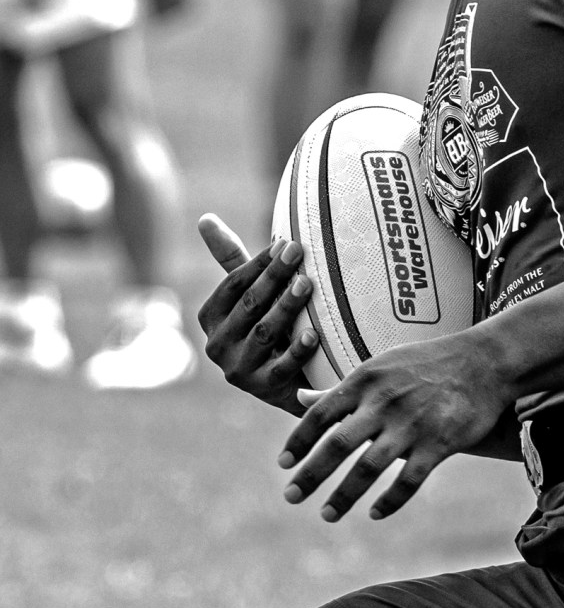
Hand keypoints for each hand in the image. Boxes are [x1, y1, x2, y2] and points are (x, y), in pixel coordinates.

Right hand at [197, 212, 319, 414]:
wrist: (289, 378)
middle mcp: (218, 345)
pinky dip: (297, 350)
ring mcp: (238, 369)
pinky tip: (314, 333)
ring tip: (307, 285)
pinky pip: (282, 367)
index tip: (285, 243)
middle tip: (298, 252)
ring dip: (286, 308)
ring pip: (265, 333)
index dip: (258, 263)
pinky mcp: (262, 389)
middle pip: (249, 305)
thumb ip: (230, 259)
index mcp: (211, 317)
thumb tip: (204, 218)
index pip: (234, 284)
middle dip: (274, 277)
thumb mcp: (248, 293)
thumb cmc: (268, 322)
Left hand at [277, 331, 510, 520]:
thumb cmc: (426, 364)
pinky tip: (374, 513)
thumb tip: (299, 398)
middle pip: (337, 445)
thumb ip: (340, 389)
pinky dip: (389, 501)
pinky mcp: (439, 443)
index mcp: (366, 380)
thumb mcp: (379, 367)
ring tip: (326, 514)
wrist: (484, 362)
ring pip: (368, 468)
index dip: (298, 441)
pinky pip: (408, 481)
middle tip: (290, 497)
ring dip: (343, 495)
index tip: (283, 465)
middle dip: (310, 475)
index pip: (321, 414)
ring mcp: (411, 424)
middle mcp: (384, 402)